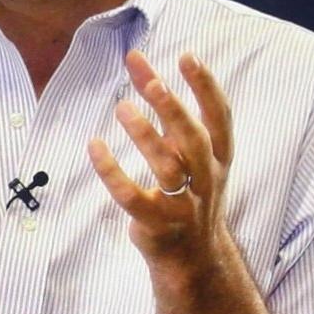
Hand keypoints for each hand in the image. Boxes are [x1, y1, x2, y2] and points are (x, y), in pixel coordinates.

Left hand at [87, 48, 233, 270]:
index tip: (187, 56)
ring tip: (121, 107)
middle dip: (174, 110)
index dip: (206, 87)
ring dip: (144, 136)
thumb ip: (165, 111)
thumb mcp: (186, 152)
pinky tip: (95, 147)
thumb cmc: (188, 191)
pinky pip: (132, 197)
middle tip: (151, 83)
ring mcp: (183, 205)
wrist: (194, 257)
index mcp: (219, 158)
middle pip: (193, 140)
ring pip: (166, 168)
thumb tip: (139, 65)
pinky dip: (112, 172)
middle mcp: (206, 179)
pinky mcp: (156, 224)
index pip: (219, 117)